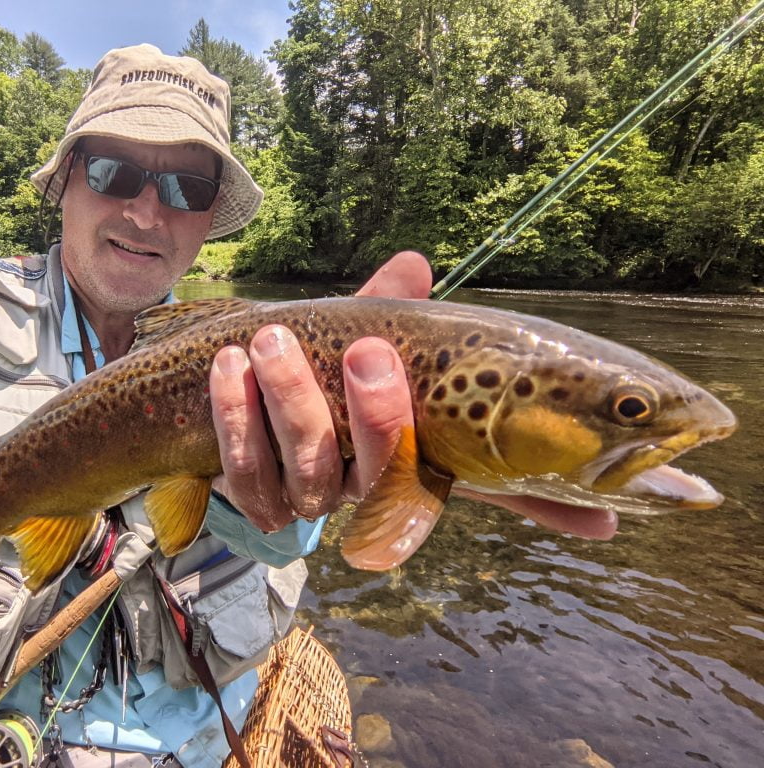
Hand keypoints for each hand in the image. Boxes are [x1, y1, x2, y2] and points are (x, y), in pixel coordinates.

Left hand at [209, 250, 617, 540]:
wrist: (233, 405)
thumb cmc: (308, 370)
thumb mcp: (347, 336)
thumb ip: (383, 308)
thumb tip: (416, 262)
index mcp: (412, 453)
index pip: (490, 487)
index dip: (549, 506)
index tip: (608, 510)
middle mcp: (371, 487)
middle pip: (387, 475)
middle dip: (379, 417)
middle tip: (368, 351)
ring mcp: (314, 500)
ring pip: (310, 472)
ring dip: (291, 404)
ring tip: (270, 339)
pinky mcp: (259, 503)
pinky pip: (245, 471)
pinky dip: (235, 418)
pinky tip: (229, 366)